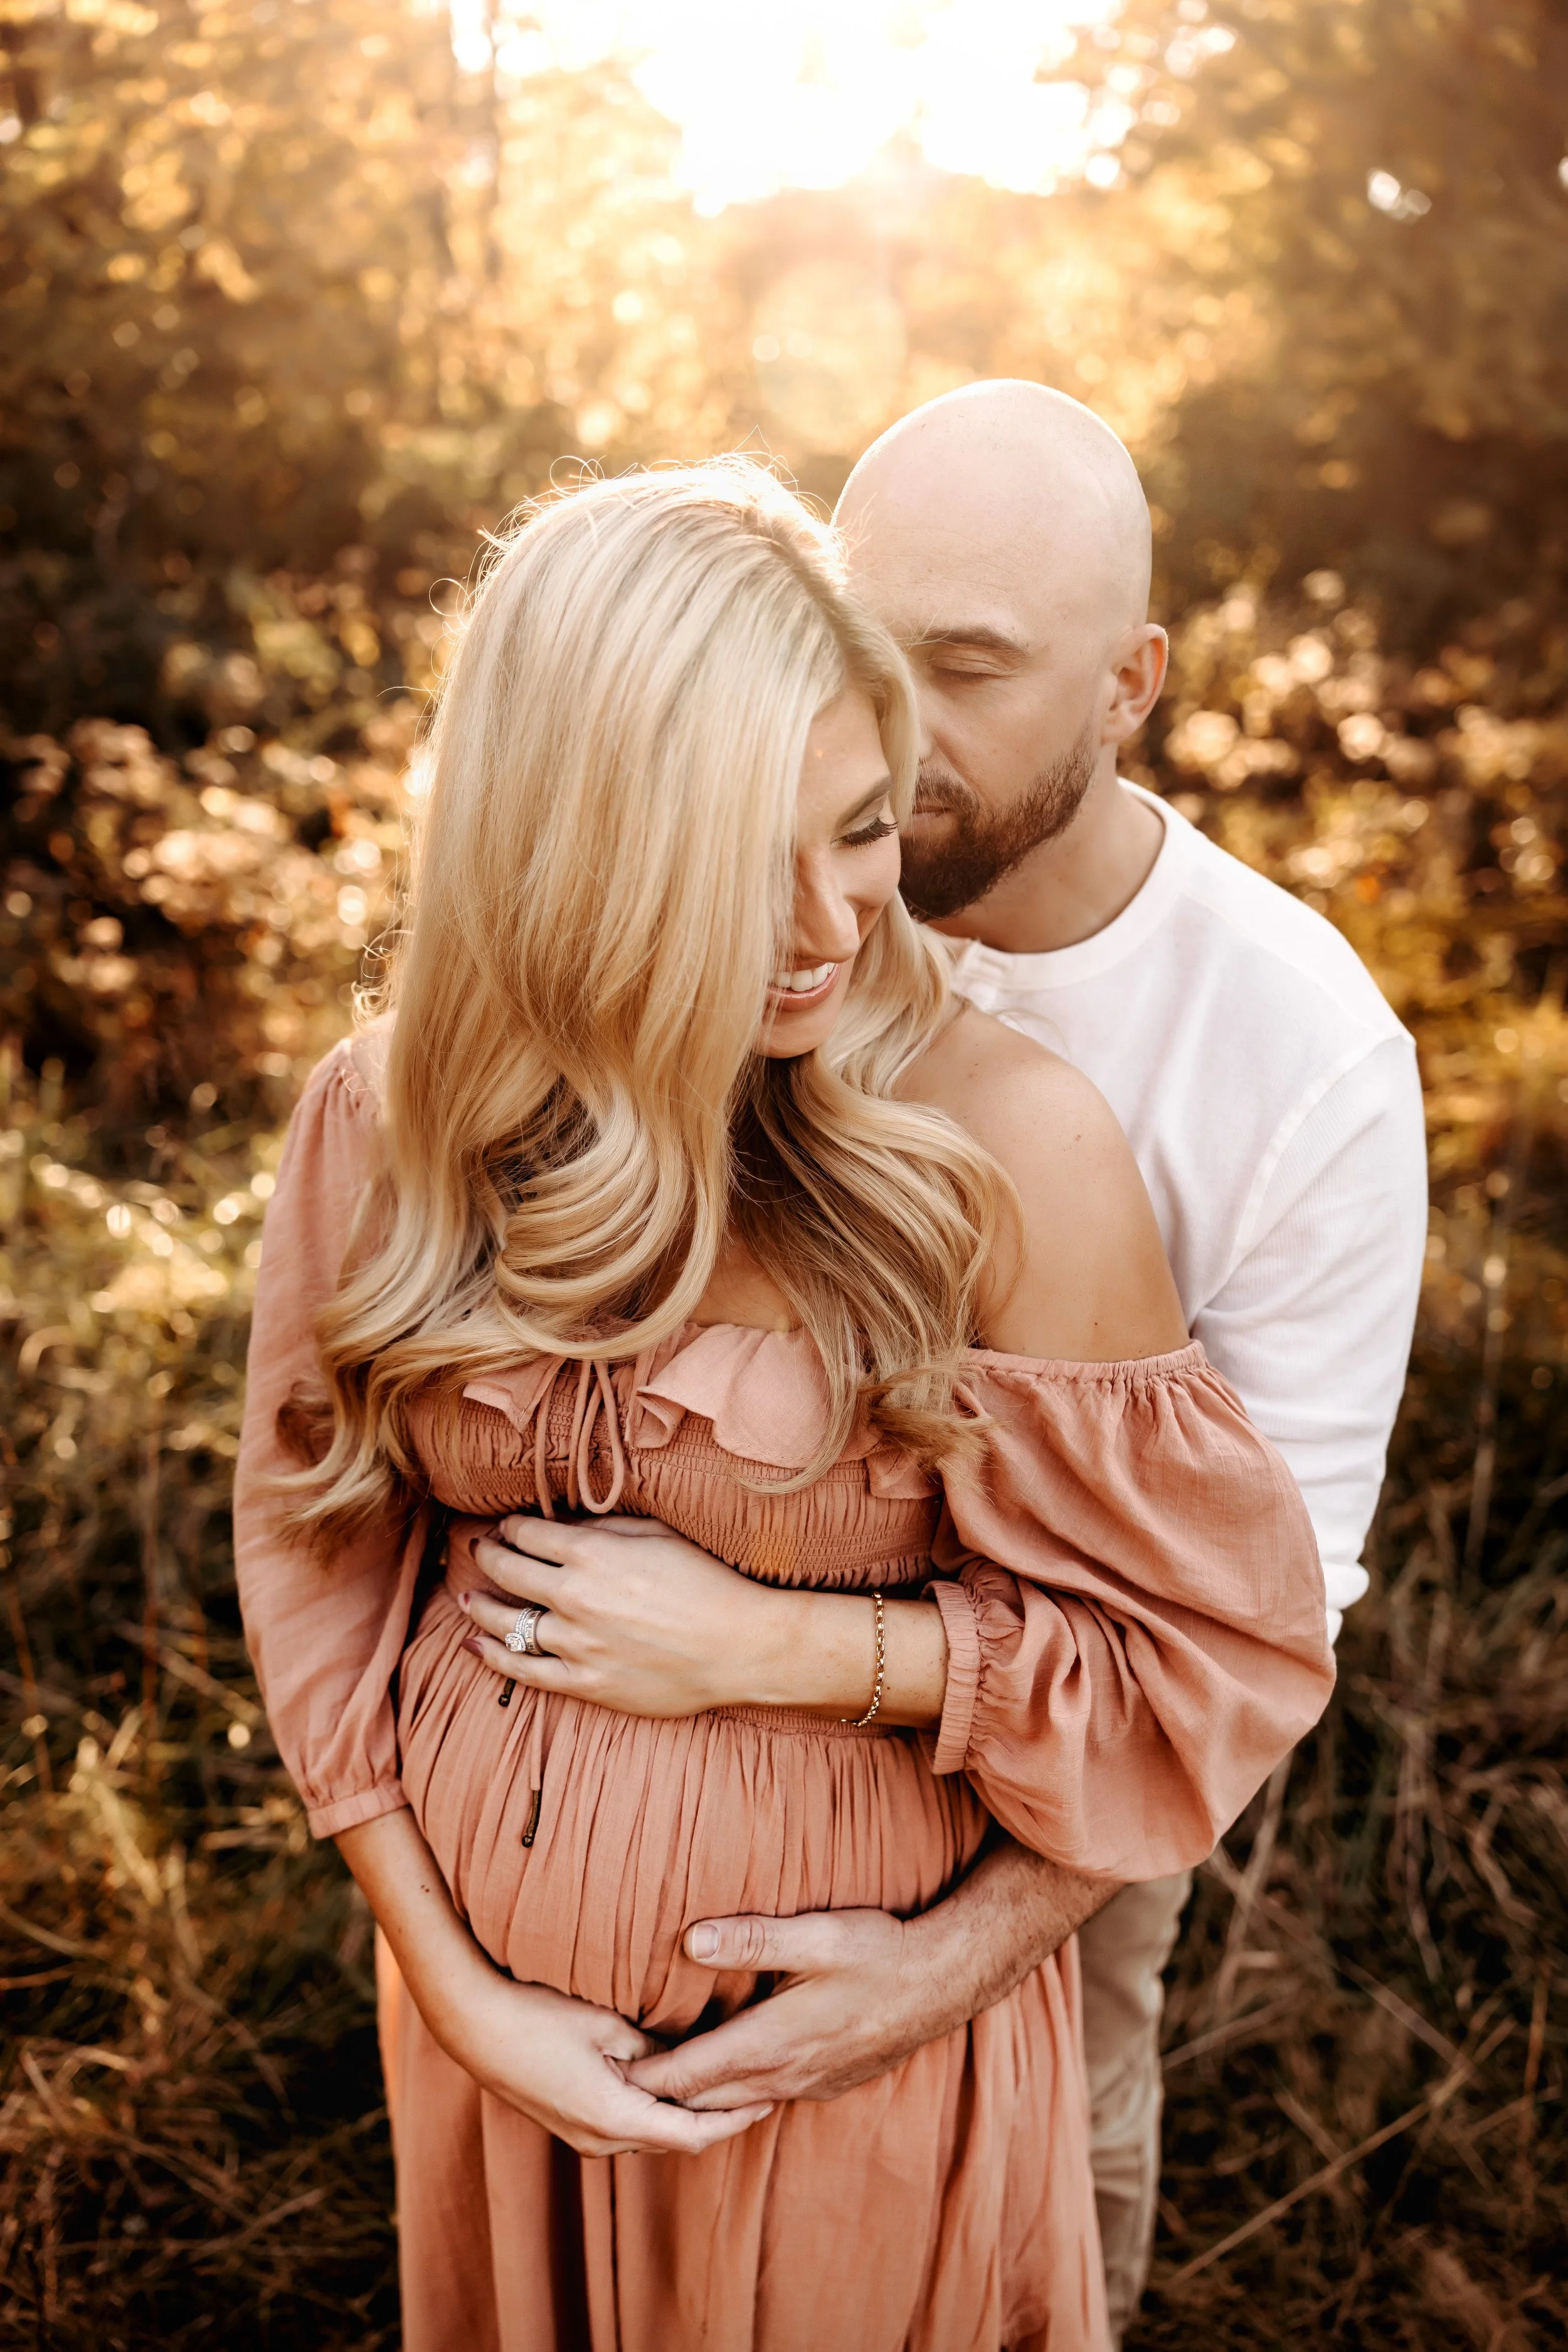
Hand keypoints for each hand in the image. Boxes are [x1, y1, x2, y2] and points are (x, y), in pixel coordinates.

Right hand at [439, 1967, 773, 2158]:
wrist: (474, 2025)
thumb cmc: (540, 2016)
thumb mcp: (608, 2024)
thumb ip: (654, 2048)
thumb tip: (688, 2058)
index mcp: (615, 2118)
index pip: (692, 2134)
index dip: (734, 2121)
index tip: (767, 2101)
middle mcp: (600, 2139)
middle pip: (676, 2139)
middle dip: (717, 2119)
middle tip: (756, 2088)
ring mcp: (582, 2136)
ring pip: (652, 2135)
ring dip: (687, 2116)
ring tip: (724, 2086)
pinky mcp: (571, 2122)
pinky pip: (628, 2126)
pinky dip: (659, 2112)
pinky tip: (673, 2085)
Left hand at [449, 1514, 949, 1727]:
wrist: (738, 1645)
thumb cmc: (705, 1581)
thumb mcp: (656, 1533)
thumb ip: (603, 1527)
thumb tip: (561, 1525)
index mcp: (590, 1553)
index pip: (527, 1533)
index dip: (509, 1526)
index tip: (504, 1525)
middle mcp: (573, 1597)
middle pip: (507, 1571)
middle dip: (485, 1556)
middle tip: (475, 1549)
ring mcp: (575, 1644)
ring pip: (506, 1623)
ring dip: (479, 1607)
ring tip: (464, 1598)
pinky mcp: (585, 1683)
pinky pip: (524, 1671)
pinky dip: (493, 1657)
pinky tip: (473, 1647)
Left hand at [623, 1840, 1117, 2110]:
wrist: (942, 1983)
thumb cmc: (878, 1952)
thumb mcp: (816, 1935)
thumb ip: (751, 1937)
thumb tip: (688, 1938)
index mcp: (770, 2042)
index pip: (688, 2074)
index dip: (640, 2078)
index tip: (594, 2077)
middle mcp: (782, 2074)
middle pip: (702, 2102)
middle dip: (654, 2100)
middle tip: (603, 2092)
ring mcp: (805, 2084)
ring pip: (732, 2105)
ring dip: (691, 2101)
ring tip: (648, 2093)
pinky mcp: (823, 2081)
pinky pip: (762, 2098)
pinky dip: (728, 2096)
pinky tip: (718, 2081)